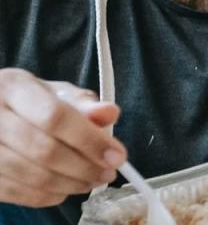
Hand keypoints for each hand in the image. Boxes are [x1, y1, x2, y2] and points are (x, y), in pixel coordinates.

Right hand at [0, 68, 126, 206]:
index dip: (90, 140)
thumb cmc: (27, 101)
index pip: (55, 117)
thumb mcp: (54, 92)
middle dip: (85, 166)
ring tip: (93, 180)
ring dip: (71, 184)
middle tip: (108, 172)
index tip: (116, 155)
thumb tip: (109, 113)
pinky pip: (18, 193)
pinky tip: (67, 187)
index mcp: (13, 88)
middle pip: (45, 150)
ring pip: (33, 176)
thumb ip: (83, 103)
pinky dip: (49, 195)